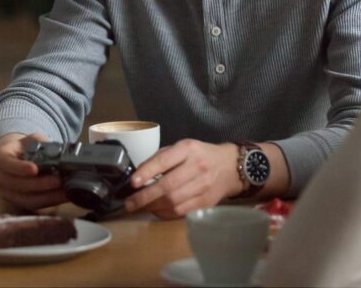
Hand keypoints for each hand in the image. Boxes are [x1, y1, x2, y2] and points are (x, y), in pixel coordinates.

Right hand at [0, 133, 66, 210]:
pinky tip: (63, 196)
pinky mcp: (18, 202)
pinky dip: (50, 201)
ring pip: (26, 199)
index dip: (20, 168)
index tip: (34, 169)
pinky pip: (34, 205)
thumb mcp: (31, 139)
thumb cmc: (24, 147)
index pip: (6, 163)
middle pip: (18, 185)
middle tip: (58, 180)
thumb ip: (41, 143)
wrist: (16, 158)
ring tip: (64, 190)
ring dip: (48, 196)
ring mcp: (7, 192)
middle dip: (40, 184)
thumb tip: (57, 150)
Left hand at [123, 139, 240, 218]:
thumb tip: (139, 174)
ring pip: (173, 201)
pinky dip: (165, 213)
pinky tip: (155, 210)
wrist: (231, 167)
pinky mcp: (206, 203)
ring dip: (153, 207)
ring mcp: (203, 186)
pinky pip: (181, 211)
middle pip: (168, 186)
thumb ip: (162, 158)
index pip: (165, 160)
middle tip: (129, 203)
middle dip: (145, 197)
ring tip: (139, 207)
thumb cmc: (200, 155)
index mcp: (188, 149)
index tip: (133, 182)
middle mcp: (197, 167)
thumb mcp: (182, 148)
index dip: (147, 172)